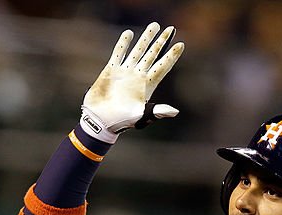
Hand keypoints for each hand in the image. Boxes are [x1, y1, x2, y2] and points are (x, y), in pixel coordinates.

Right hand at [81, 21, 183, 142]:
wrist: (100, 120)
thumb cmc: (122, 121)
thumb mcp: (142, 117)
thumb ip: (157, 111)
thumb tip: (175, 111)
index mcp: (148, 85)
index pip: (163, 66)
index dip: (172, 56)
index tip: (181, 44)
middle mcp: (138, 76)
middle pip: (153, 54)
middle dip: (162, 42)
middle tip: (170, 29)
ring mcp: (125, 72)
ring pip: (138, 51)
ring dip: (146, 38)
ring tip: (154, 26)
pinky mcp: (111, 70)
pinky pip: (119, 53)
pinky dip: (124, 44)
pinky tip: (129, 34)